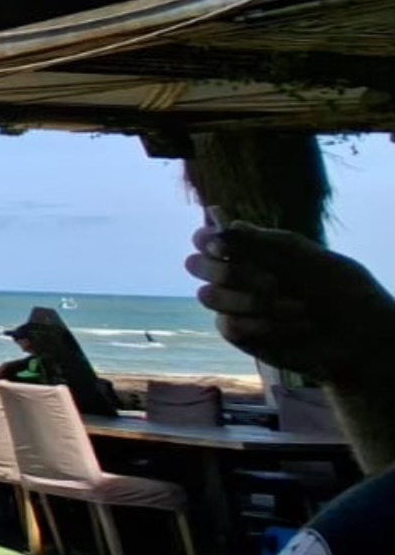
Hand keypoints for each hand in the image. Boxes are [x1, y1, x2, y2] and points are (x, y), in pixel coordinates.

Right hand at [190, 220, 392, 385]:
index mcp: (251, 250)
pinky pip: (229, 325)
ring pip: (209, 296)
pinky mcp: (238, 333)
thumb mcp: (306, 256)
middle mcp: (235, 275)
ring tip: (299, 308)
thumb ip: (263, 241)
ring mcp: (233, 304)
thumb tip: (221, 221)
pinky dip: (262, 324)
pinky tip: (292, 326)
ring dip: (255, 302)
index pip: (206, 238)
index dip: (206, 239)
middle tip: (275, 282)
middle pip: (196, 266)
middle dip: (230, 273)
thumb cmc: (339, 289)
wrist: (358, 333)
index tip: (224, 247)